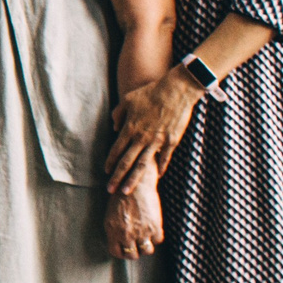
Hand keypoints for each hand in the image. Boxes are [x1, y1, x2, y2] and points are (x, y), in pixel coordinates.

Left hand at [105, 69, 199, 192]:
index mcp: (129, 128)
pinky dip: (160, 168)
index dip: (110, 162)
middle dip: (117, 177)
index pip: (116, 150)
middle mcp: (141, 137)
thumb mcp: (128, 99)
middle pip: (126, 162)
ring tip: (127, 191)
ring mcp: (157, 141)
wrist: (176, 90)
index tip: (105, 172)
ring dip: (134, 179)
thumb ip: (118, 114)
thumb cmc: (151, 92)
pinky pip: (164, 158)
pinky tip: (156, 176)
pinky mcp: (171, 141)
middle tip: (110, 190)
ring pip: (143, 165)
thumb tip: (114, 127)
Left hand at [105, 164, 165, 260]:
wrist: (135, 185)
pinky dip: (157, 236)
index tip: (125, 248)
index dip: (122, 252)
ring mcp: (141, 232)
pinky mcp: (154, 227)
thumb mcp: (111, 216)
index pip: (116, 253)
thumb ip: (114, 232)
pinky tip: (153, 228)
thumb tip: (119, 244)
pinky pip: (158, 240)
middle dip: (135, 251)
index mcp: (113, 232)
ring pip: (147, 251)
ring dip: (146, 246)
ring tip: (145, 238)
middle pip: (133, 255)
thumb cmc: (121, 198)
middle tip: (136, 244)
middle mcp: (126, 234)